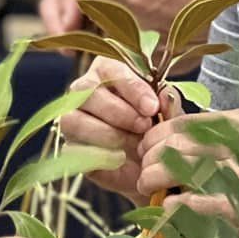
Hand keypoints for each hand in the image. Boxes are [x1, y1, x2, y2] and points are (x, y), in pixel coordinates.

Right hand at [58, 56, 179, 200]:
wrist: (149, 168)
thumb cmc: (156, 130)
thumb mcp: (169, 116)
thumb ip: (168, 104)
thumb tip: (165, 93)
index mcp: (107, 72)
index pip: (111, 70)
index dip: (132, 88)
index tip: (152, 107)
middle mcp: (83, 90)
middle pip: (87, 92)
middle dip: (119, 112)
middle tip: (144, 126)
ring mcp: (71, 118)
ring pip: (75, 120)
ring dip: (107, 134)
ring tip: (134, 144)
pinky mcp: (69, 145)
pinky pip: (73, 148)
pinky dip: (98, 155)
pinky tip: (120, 159)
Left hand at [139, 108, 238, 237]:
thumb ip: (213, 131)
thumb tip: (168, 113)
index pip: (187, 122)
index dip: (157, 134)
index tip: (145, 146)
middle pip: (180, 145)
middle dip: (152, 157)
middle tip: (142, 171)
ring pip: (186, 169)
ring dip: (157, 177)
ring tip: (146, 185)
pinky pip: (203, 202)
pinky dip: (179, 203)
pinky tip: (167, 204)